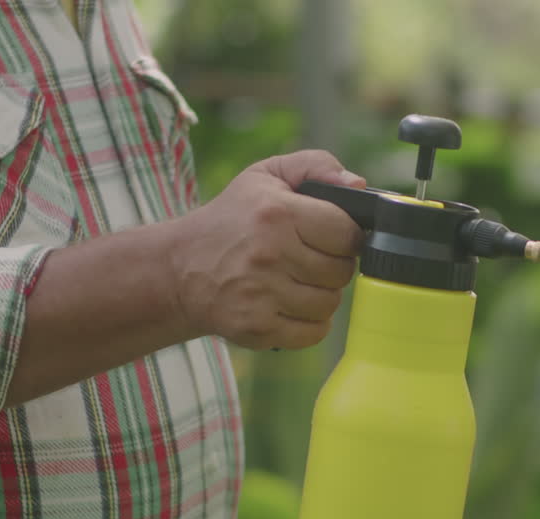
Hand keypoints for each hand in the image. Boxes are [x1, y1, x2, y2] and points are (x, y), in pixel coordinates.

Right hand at [168, 150, 366, 349]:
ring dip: (321, 294)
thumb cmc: (231, 219)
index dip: (346, 236)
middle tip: (310, 258)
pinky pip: (314, 332)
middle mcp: (270, 255)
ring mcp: (262, 295)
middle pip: (341, 272)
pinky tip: (289, 304)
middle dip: (333, 265)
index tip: (332, 236)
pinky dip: (309, 322)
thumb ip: (316, 166)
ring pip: (330, 304)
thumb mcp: (265, 176)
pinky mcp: (257, 328)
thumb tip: (359, 183)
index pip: (347, 234)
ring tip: (298, 280)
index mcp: (277, 214)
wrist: (180, 268)